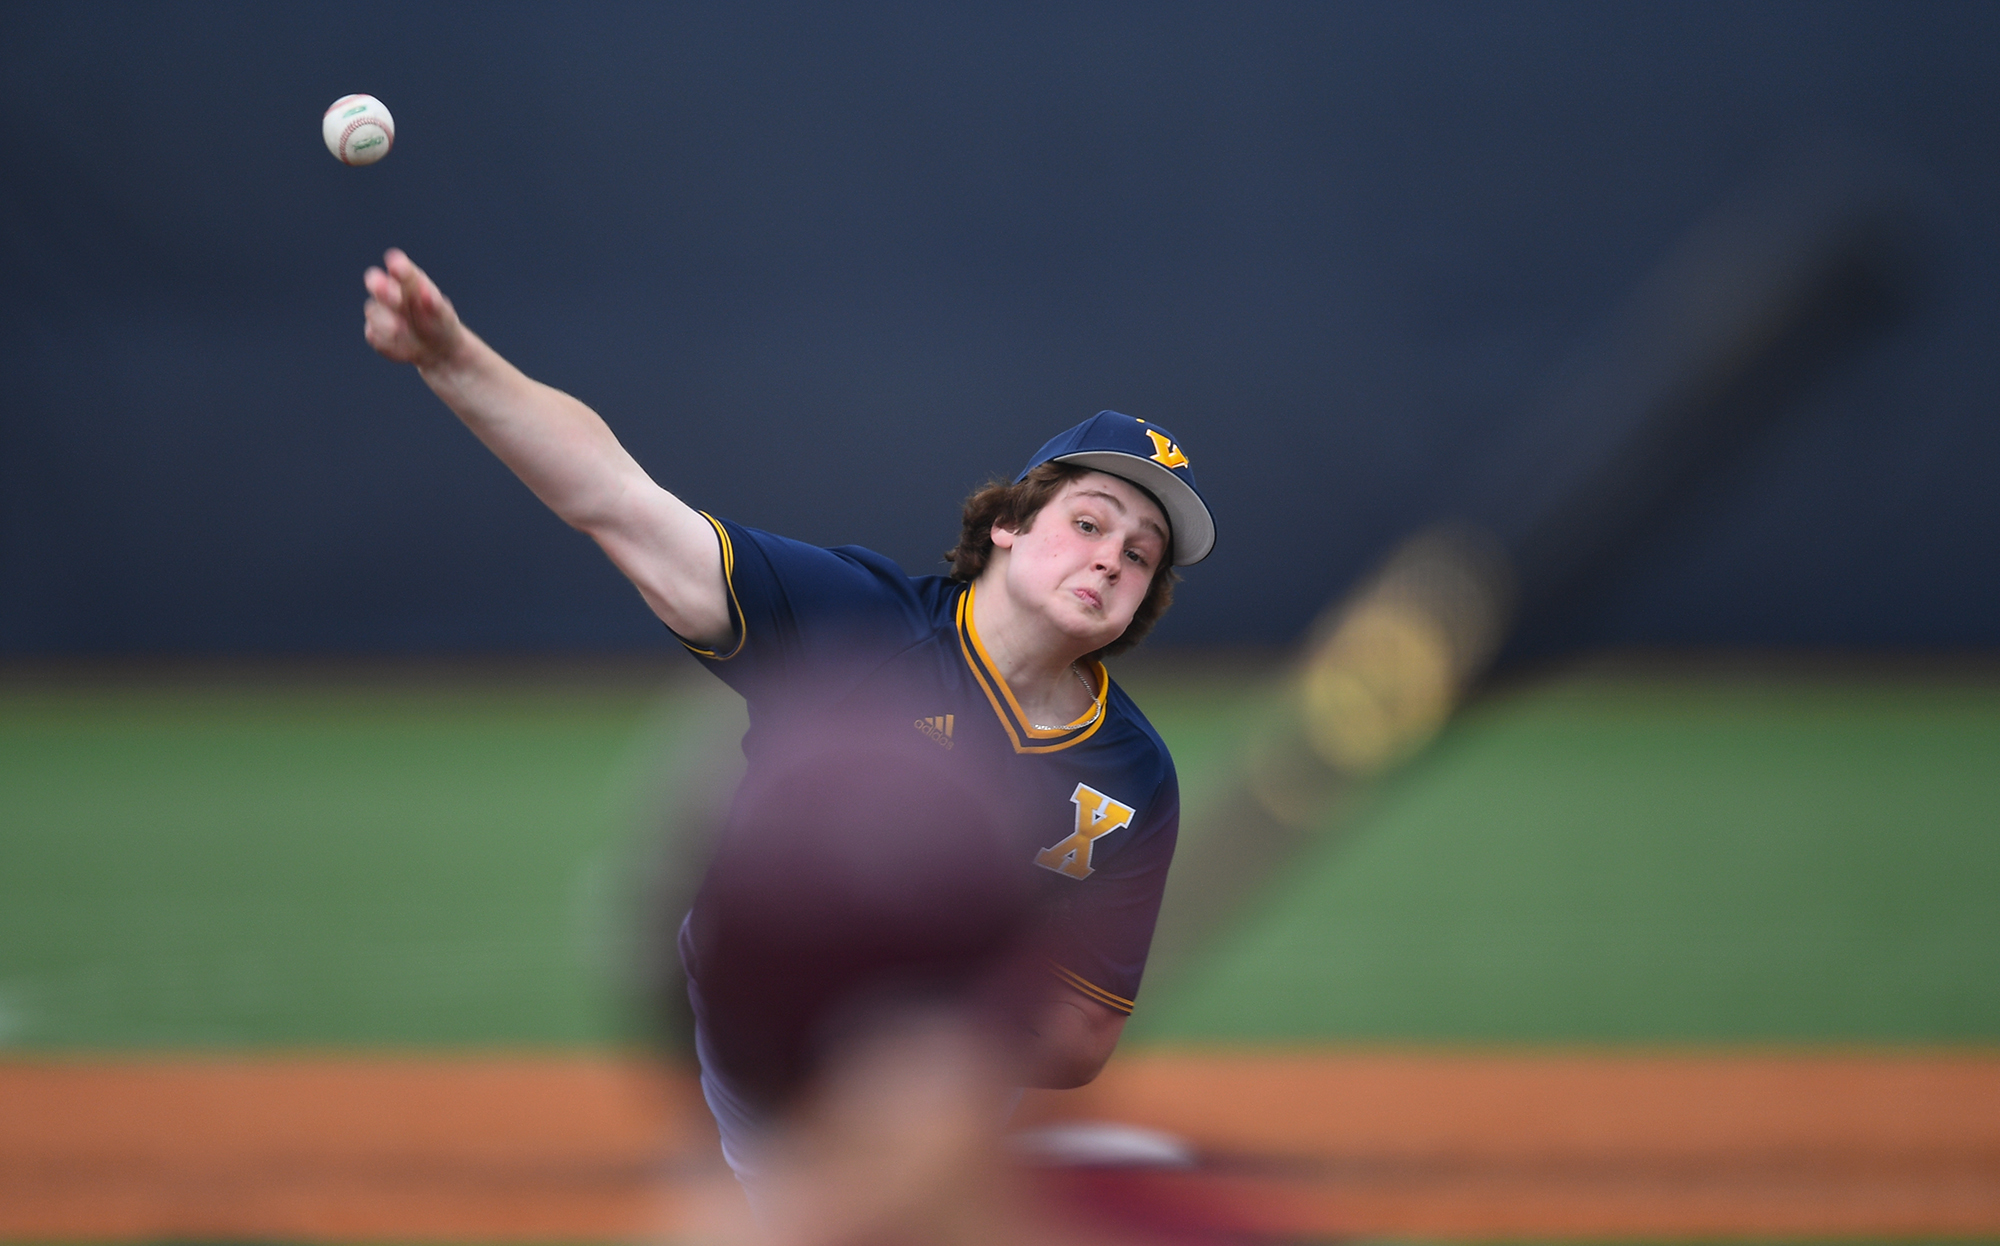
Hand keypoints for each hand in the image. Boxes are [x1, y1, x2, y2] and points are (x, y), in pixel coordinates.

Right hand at [363, 248, 465, 368]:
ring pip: (373, 311)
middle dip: (381, 288)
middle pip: (374, 281)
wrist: (438, 350)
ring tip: (401, 329)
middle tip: (396, 299)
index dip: (398, 266)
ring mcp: (379, 312)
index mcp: (409, 280)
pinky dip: (387, 342)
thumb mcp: (443, 314)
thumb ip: (434, 303)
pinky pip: (374, 335)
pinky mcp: (374, 332)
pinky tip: (403, 349)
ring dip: (386, 321)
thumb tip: (426, 293)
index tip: (399, 267)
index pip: (400, 268)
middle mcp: (390, 291)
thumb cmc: (440, 323)